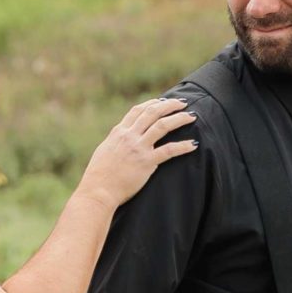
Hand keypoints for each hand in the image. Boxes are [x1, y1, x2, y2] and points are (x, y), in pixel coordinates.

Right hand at [77, 97, 199, 208]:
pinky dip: (183, 146)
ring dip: (179, 118)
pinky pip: (169, 151)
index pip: (137, 110)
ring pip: (163, 126)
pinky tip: (193, 144)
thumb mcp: (104, 151)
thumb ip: (116, 142)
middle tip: (183, 103)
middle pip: (153, 112)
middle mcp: (129, 136)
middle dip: (170, 105)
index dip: (152, 103)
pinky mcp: (146, 162)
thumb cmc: (98, 175)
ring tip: (192, 116)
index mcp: (119, 132)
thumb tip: (121, 139)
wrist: (98, 191)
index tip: (163, 101)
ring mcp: (138, 148)